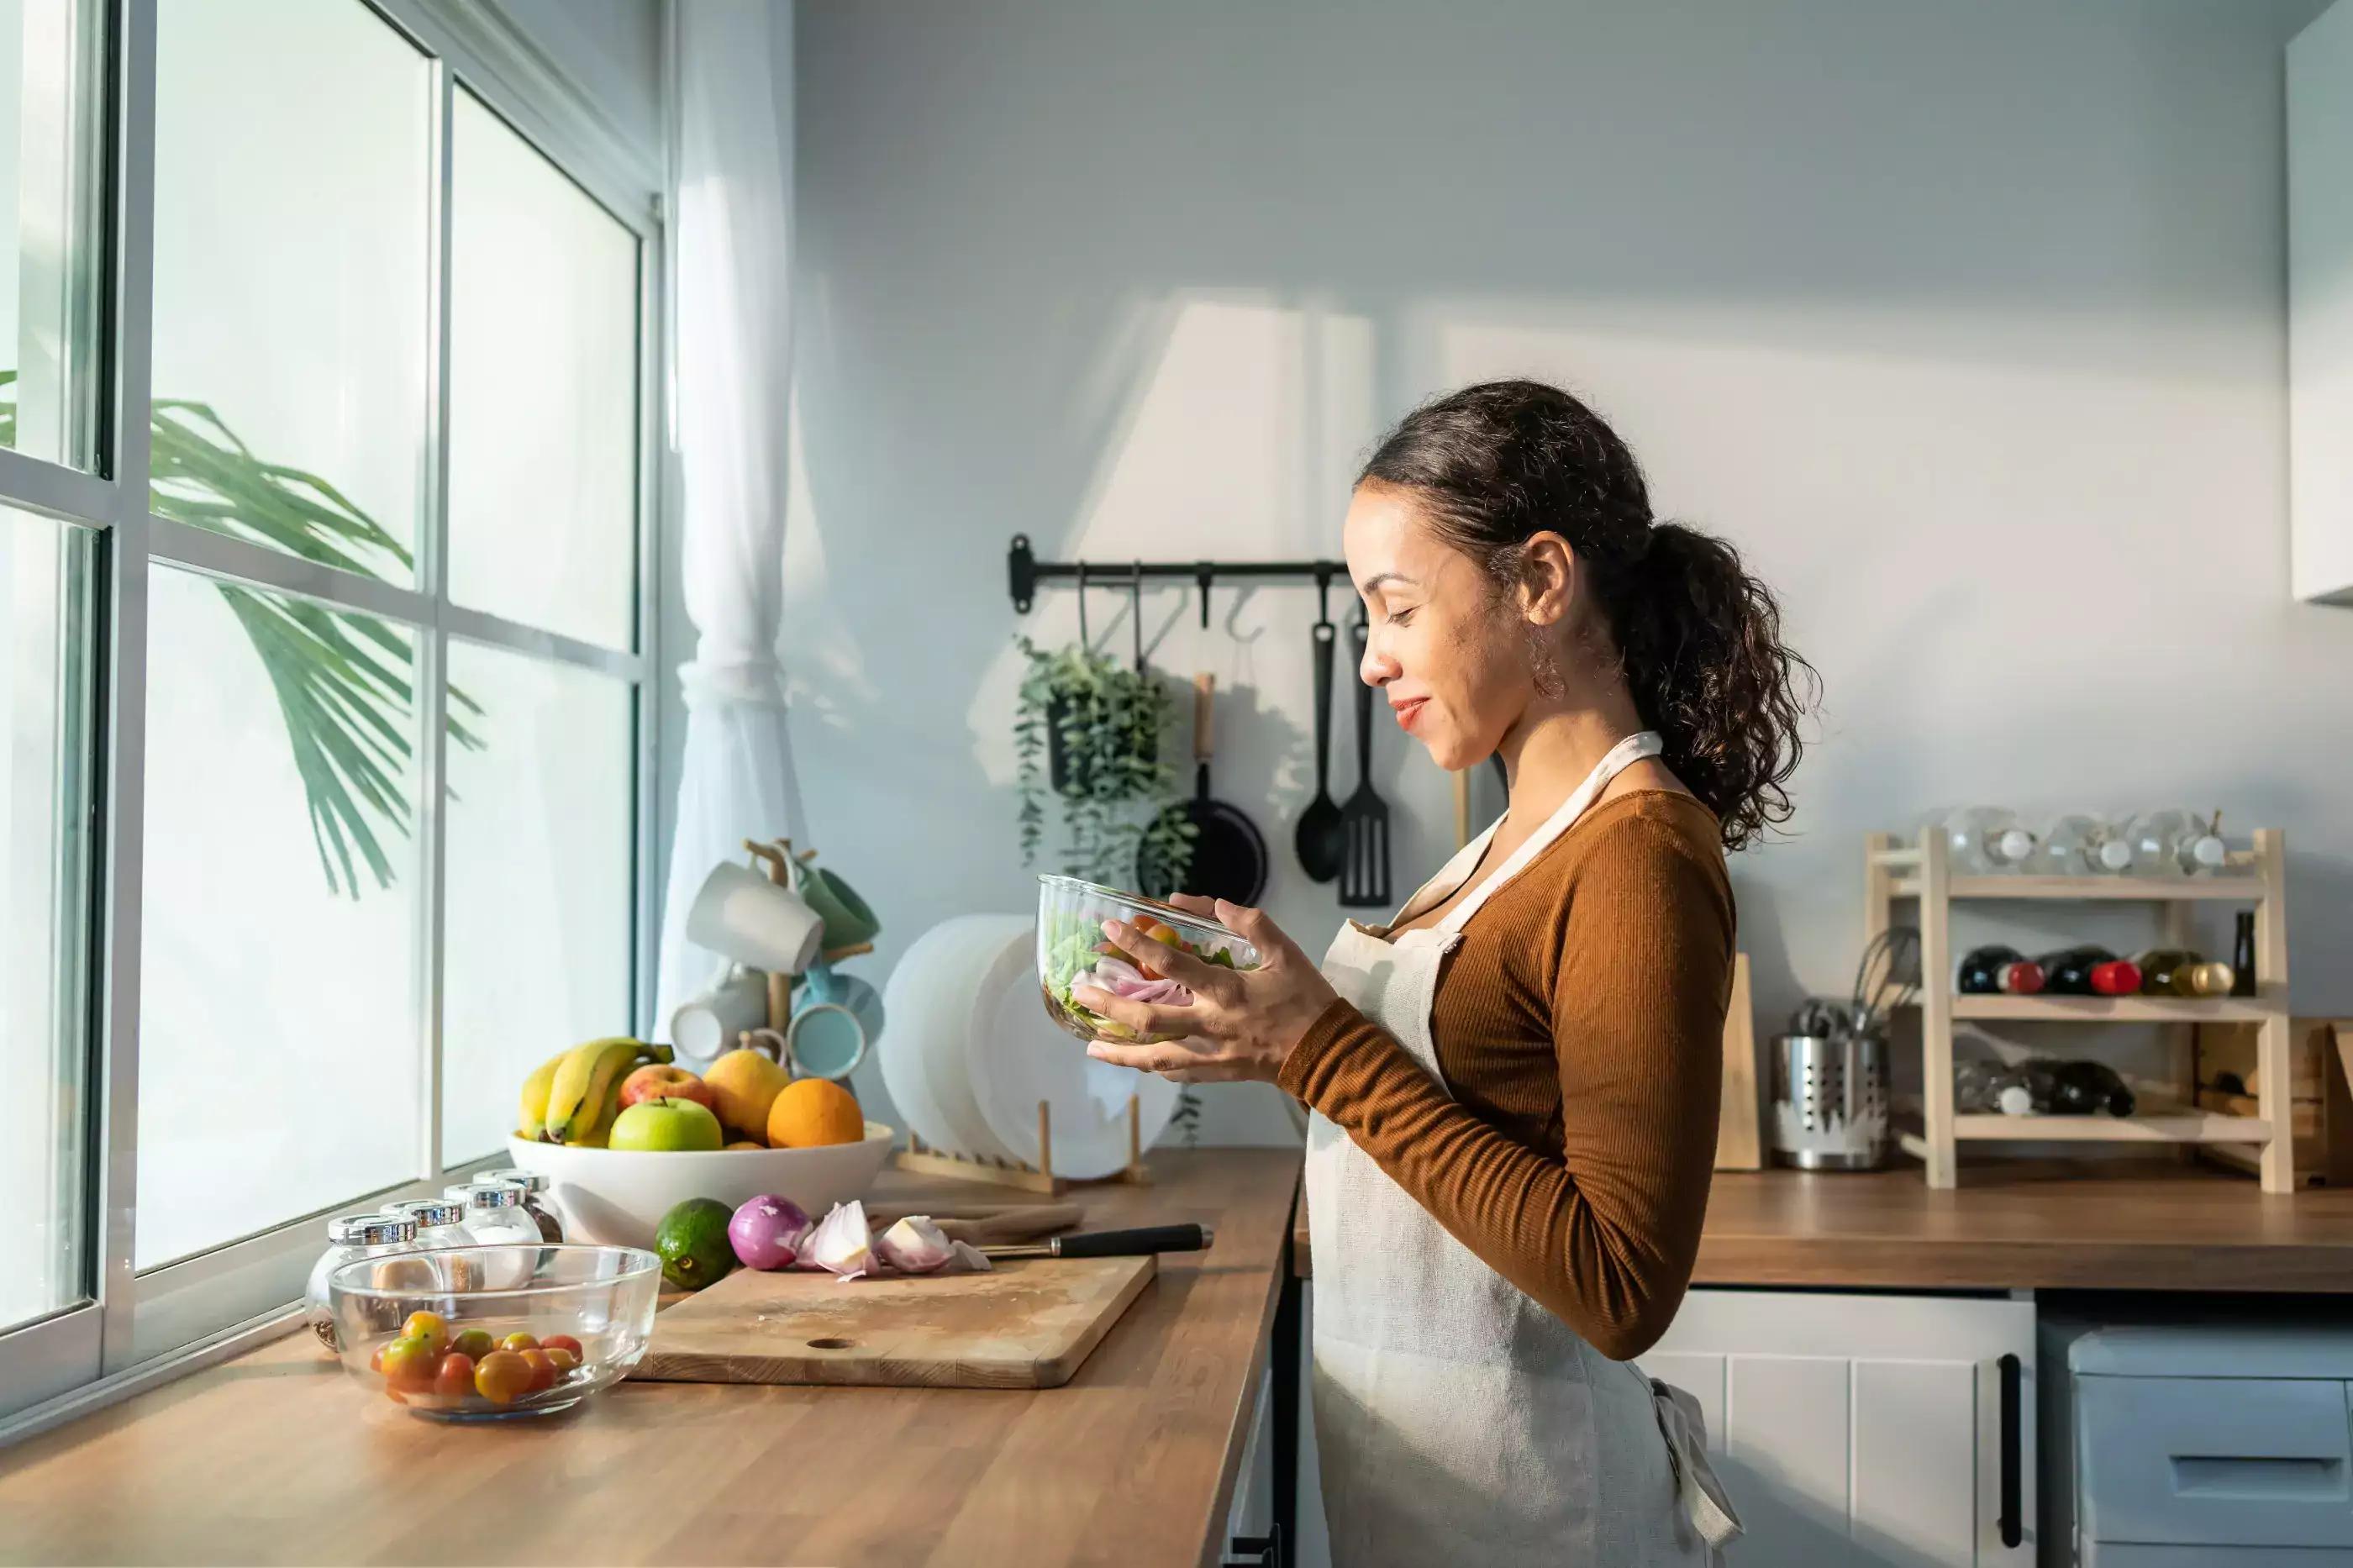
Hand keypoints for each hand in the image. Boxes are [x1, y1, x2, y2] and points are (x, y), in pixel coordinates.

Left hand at [1071, 894, 1337, 1084]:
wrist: (1329, 1054)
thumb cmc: (1307, 1000)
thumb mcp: (1285, 952)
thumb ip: (1250, 924)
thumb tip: (1213, 904)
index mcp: (1225, 991)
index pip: (1170, 964)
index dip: (1137, 944)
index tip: (1111, 929)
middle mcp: (1210, 1024)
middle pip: (1147, 1019)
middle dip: (1109, 1005)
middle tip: (1080, 991)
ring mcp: (1211, 1053)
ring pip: (1154, 1058)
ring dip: (1119, 1051)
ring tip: (1091, 1045)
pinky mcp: (1218, 1073)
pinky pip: (1177, 1072)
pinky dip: (1154, 1066)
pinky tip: (1138, 1061)